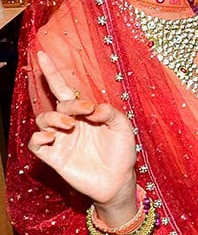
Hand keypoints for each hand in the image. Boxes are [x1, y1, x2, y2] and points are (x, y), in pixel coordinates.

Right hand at [29, 51, 136, 221]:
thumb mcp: (123, 127)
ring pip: (43, 120)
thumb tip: (93, 107)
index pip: (64, 88)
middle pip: (57, 103)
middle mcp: (69, 123)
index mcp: (84, 113)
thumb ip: (110, 113)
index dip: (52, 72)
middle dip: (69, 103)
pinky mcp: (53, 156)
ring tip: (71, 125)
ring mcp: (60, 140)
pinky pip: (36, 143)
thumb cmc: (122, 152)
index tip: (43, 54)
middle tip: (86, 111)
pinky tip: (53, 137)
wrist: (119, 180)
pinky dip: (40, 137)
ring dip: (55, 118)